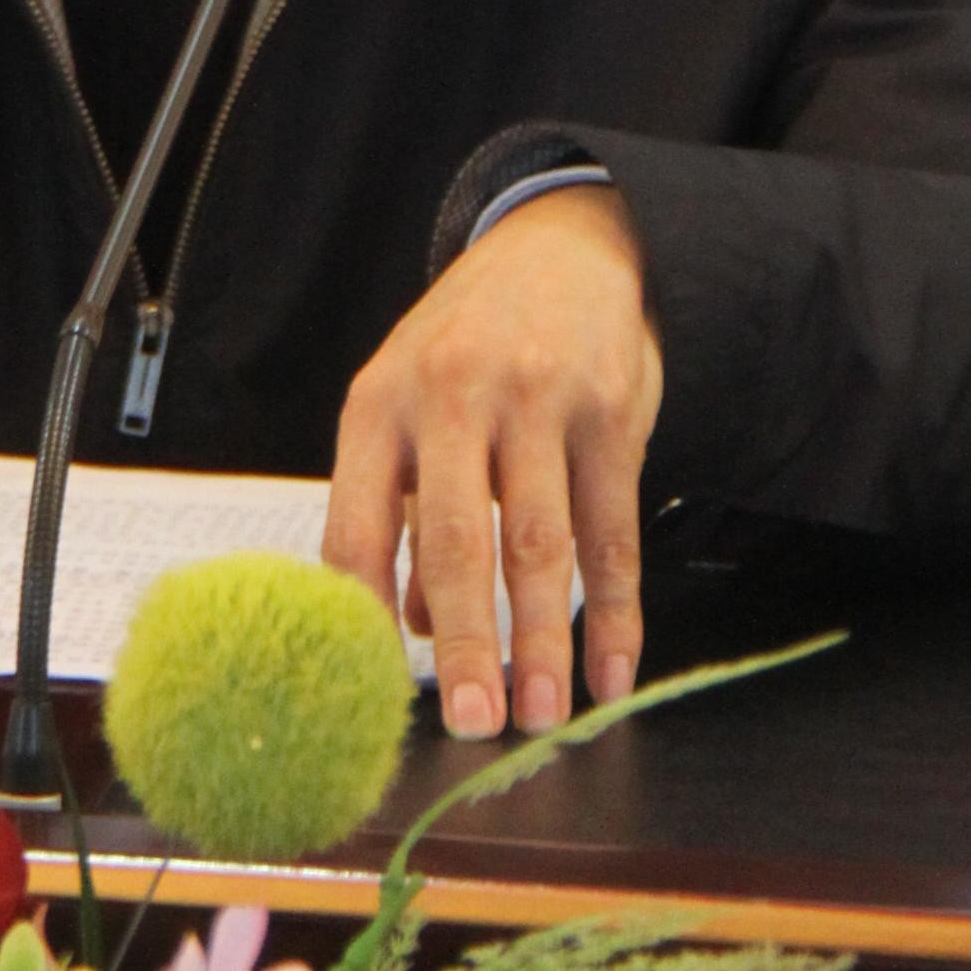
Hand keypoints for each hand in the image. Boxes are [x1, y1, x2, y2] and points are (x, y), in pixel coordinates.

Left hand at [322, 184, 660, 745]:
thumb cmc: (467, 346)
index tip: (373, 696)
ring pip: (540, 544)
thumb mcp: (409, 407)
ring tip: (543, 717)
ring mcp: (537, 399)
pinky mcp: (611, 411)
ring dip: (544, 641)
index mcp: (379, 406)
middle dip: (467, 645)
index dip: (364, 620)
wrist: (563, 245)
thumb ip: (402, 513)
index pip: (356, 528)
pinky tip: (610, 671)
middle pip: (457, 541)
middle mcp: (452, 396)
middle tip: (474, 725)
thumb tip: (410, 627)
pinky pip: (612, 531)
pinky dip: (615, 612)